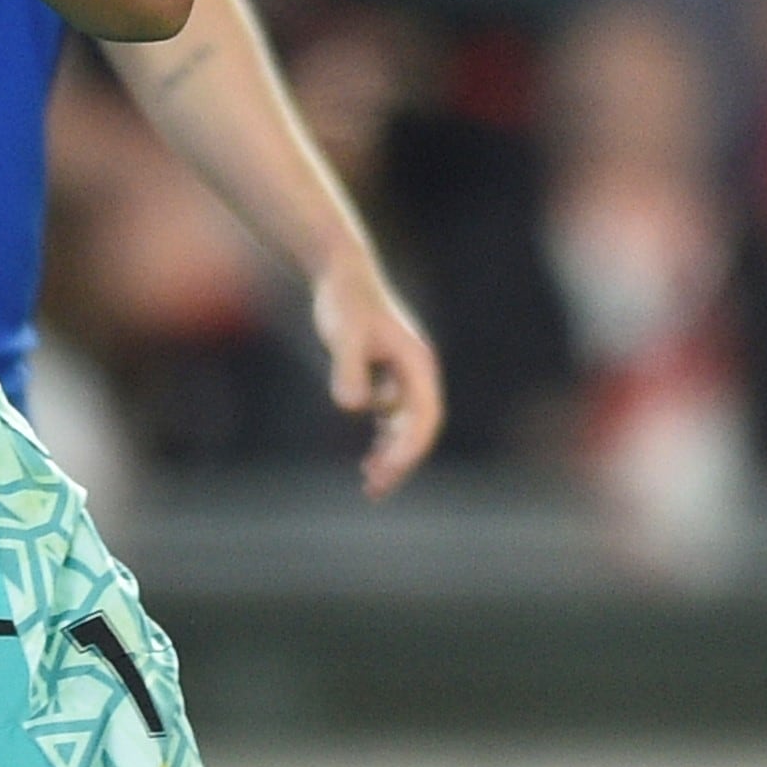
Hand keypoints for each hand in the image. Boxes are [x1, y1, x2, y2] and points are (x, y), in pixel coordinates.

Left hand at [313, 258, 442, 496]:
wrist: (342, 276)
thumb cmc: (345, 301)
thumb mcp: (344, 334)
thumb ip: (348, 367)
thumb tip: (352, 406)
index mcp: (417, 363)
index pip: (424, 416)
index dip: (408, 447)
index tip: (386, 468)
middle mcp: (417, 374)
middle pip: (418, 429)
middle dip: (400, 462)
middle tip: (375, 490)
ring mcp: (404, 378)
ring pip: (405, 430)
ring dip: (392, 459)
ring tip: (371, 487)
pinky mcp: (386, 379)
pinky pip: (391, 423)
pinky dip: (383, 445)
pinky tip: (367, 466)